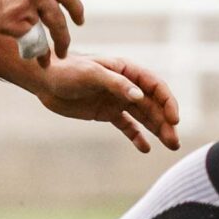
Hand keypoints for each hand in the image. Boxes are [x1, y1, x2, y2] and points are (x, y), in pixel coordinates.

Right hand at [0, 0, 82, 58]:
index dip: (75, 9)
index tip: (79, 21)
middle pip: (59, 21)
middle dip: (63, 39)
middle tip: (63, 51)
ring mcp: (26, 8)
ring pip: (44, 35)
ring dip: (46, 52)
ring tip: (45, 62)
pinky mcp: (12, 23)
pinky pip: (28, 43)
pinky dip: (30, 52)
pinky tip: (27, 57)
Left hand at [37, 53, 180, 152]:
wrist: (44, 79)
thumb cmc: (67, 70)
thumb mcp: (91, 74)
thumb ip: (116, 84)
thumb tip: (139, 96)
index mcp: (126, 70)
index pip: (155, 86)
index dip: (167, 102)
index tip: (174, 119)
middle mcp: (126, 85)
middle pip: (153, 104)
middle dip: (166, 122)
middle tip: (174, 142)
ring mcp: (117, 99)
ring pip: (143, 116)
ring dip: (157, 130)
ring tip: (171, 146)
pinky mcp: (106, 112)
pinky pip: (127, 125)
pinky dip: (137, 136)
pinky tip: (145, 148)